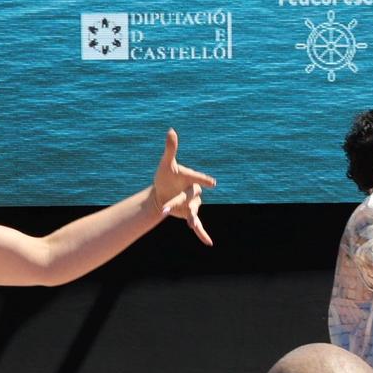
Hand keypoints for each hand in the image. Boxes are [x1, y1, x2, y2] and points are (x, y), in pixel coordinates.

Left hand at [150, 128, 218, 246]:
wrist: (160, 193)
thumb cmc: (164, 177)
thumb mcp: (165, 164)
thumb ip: (170, 149)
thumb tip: (171, 130)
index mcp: (191, 178)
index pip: (198, 178)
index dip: (204, 180)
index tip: (212, 183)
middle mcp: (194, 191)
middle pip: (189, 196)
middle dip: (178, 201)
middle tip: (166, 206)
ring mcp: (192, 204)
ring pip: (194, 211)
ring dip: (192, 219)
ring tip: (192, 225)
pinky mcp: (189, 214)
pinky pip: (198, 225)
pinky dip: (202, 233)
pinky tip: (208, 242)